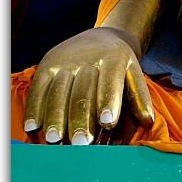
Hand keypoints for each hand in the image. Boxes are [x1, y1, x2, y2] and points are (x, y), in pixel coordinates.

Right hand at [23, 28, 153, 143]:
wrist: (101, 37)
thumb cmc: (119, 65)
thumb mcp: (134, 74)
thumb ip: (140, 97)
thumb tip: (148, 121)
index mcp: (113, 59)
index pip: (109, 81)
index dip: (107, 101)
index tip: (107, 122)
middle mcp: (87, 59)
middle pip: (82, 91)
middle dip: (80, 118)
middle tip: (80, 144)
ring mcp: (64, 61)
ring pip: (58, 91)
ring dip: (55, 117)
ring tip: (55, 139)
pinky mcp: (47, 64)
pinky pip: (38, 87)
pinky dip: (35, 108)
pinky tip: (33, 127)